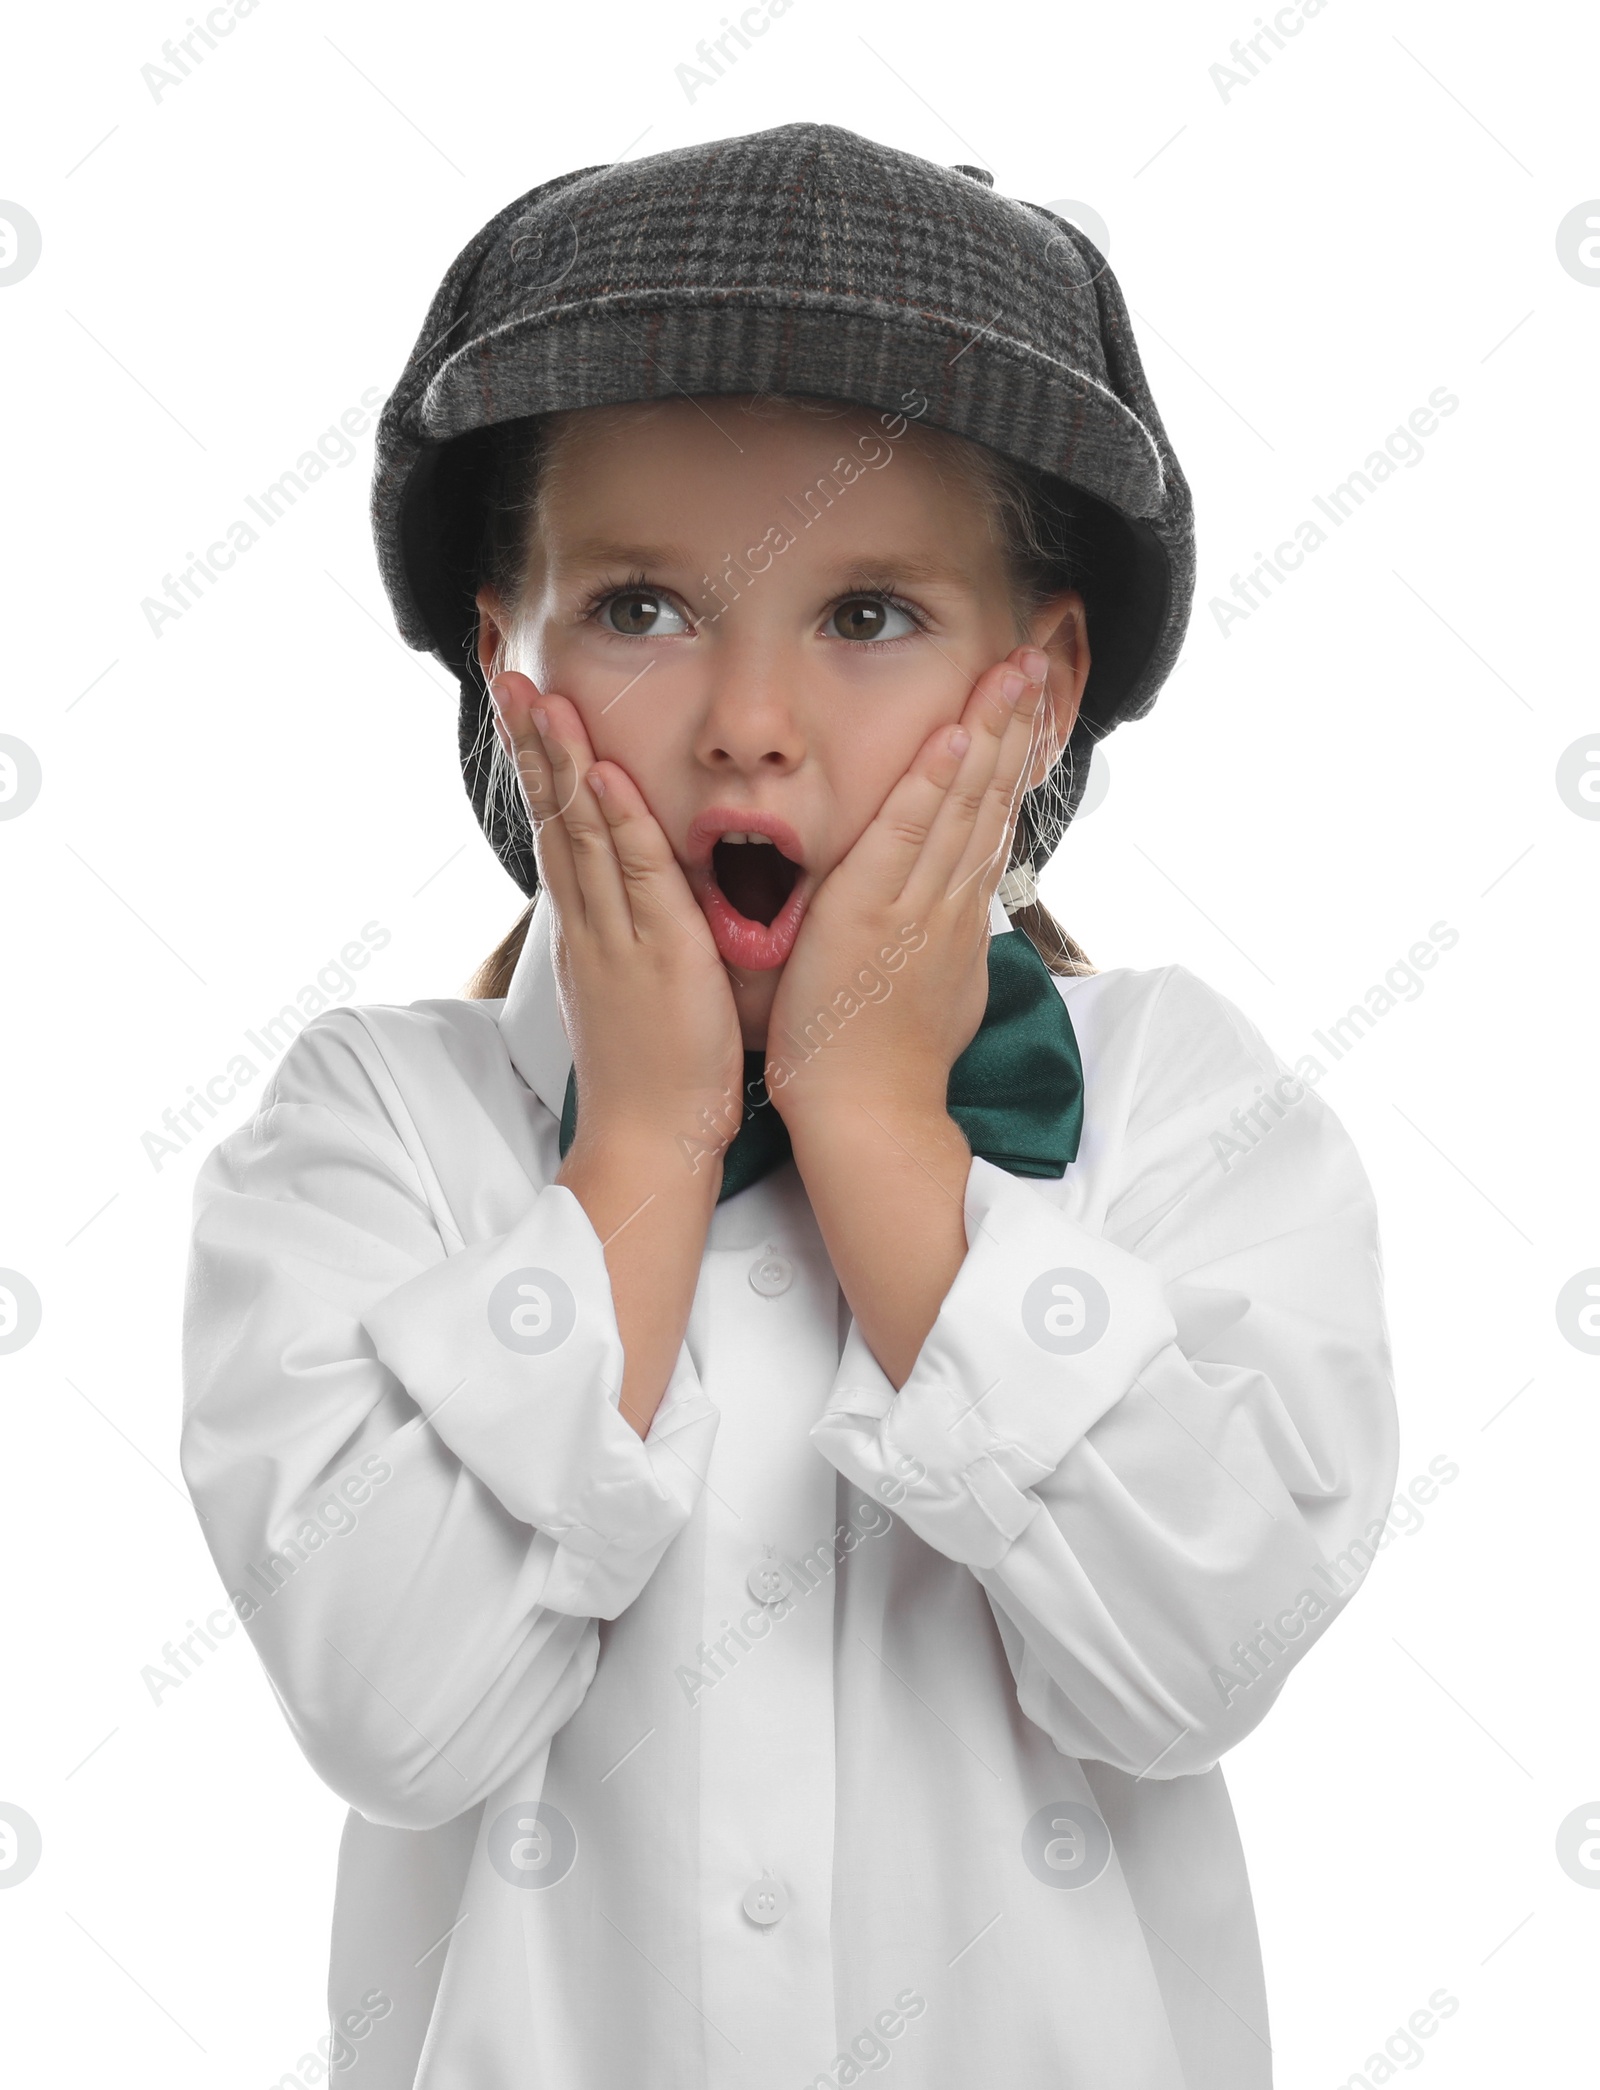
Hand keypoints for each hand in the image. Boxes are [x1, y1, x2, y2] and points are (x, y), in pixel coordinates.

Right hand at [490, 671, 745, 1179]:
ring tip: (541, 699)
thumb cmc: (652, 1073)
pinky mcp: (658, 955)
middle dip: (531, 744)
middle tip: (509, 678)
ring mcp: (618, 937)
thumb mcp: (628, 990)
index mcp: (588, 928)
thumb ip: (626, 937)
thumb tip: (622, 900)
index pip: (557, 830)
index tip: (525, 708)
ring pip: (582, 835)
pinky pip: (638, 878)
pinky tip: (603, 776)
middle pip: (553, 818)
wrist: (650, 1140)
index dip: (541, 766)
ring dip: (562, 763)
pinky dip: (620, 824)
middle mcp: (591, 923)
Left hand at [764, 645, 1048, 1126]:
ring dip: (986, 732)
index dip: (1009, 759)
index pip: (991, 821)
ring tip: (1007, 672)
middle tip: (1030, 661)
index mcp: (957, 917)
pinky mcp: (873, 914)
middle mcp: (949, 903)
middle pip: (990, 798)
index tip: (1025, 705)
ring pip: (963, 805)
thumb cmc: (883, 1063)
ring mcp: (918, 907)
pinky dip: (932, 783)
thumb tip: (960, 916)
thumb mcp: (935, 992)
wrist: (869, 1116)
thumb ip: (946, 941)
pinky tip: (952, 736)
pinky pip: (907, 835)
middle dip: (1012, 725)